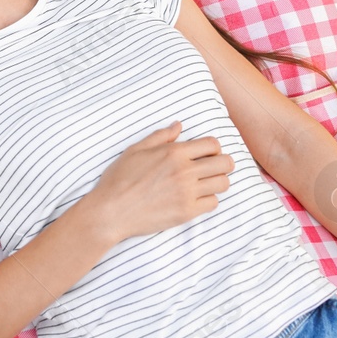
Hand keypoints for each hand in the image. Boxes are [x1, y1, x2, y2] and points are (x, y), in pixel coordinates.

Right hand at [87, 122, 234, 241]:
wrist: (111, 211)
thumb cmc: (119, 179)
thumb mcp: (135, 150)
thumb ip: (160, 137)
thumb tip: (179, 125)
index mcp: (173, 153)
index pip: (213, 144)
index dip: (213, 148)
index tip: (206, 154)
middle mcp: (184, 171)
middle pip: (225, 163)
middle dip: (223, 163)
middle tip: (211, 168)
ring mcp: (187, 192)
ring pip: (223, 183)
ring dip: (217, 181)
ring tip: (205, 183)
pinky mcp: (187, 212)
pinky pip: (213, 203)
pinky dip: (208, 200)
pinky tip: (195, 198)